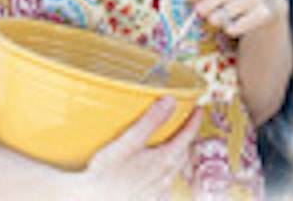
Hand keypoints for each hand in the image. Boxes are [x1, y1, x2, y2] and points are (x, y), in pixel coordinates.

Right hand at [69, 97, 199, 198]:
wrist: (92, 200)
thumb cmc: (107, 172)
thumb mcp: (128, 142)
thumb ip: (151, 120)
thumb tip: (170, 101)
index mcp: (165, 160)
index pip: (187, 136)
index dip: (194, 121)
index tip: (199, 109)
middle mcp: (166, 177)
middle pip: (183, 153)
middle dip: (186, 138)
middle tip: (185, 126)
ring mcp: (158, 192)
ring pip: (174, 171)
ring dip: (175, 157)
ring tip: (171, 147)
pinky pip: (164, 187)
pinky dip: (164, 175)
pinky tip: (155, 175)